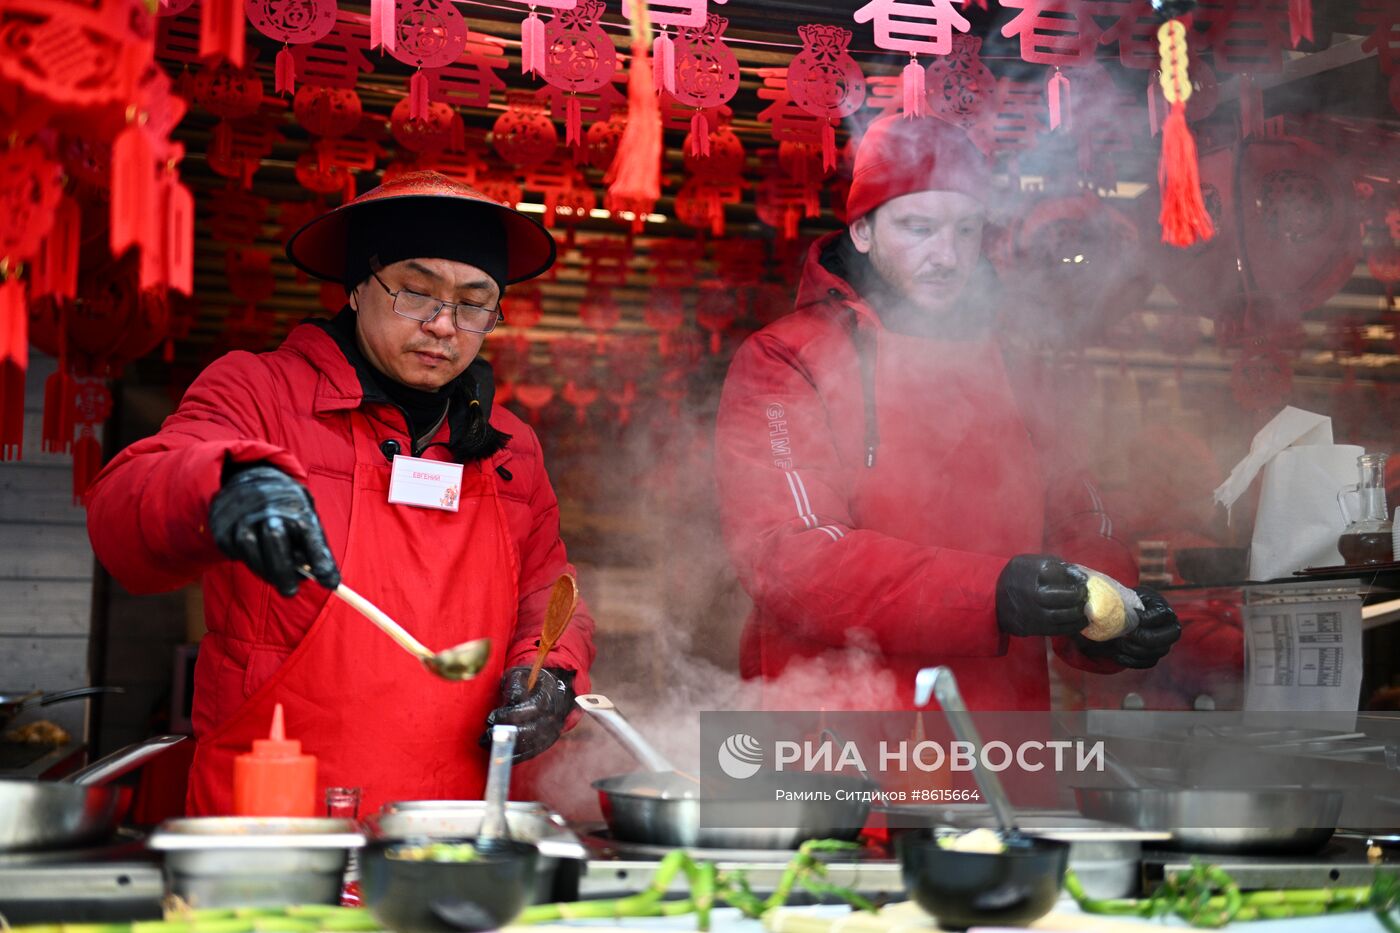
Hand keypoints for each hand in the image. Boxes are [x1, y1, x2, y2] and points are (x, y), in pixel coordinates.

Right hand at [207, 463, 339, 596]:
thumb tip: (324, 578)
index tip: (330, 583)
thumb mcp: (306, 518)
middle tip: (290, 591)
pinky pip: (235, 551)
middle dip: (284, 571)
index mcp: (297, 507)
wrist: (249, 481)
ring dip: (264, 570)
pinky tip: (256, 556)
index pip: (312, 535)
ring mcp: (244, 516)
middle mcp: (270, 508)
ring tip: (275, 576)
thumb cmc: (286, 509)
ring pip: (251, 547)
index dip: (321, 560)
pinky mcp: (225, 528)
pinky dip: (248, 560)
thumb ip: (313, 546)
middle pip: (275, 538)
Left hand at [479, 667, 574, 762]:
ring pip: (532, 744)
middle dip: (507, 734)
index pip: (534, 707)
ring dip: (509, 747)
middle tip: (485, 736)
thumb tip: (512, 702)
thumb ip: (515, 685)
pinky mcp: (546, 742)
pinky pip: (531, 752)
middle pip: (533, 729)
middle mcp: (554, 714)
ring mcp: (552, 730)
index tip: (492, 717)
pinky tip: (499, 753)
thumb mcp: (521, 675)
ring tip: (487, 744)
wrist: (549, 691)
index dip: (512, 714)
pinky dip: (515, 756)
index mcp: (549, 693)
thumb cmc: (528, 682)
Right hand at [996, 555, 1089, 637]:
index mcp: (1029, 571)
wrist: (992, 598)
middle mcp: (1029, 592)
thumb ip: (1053, 564)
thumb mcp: (1030, 562)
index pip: (1058, 573)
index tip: (1082, 580)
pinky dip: (1071, 626)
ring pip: (1061, 616)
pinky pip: (1056, 629)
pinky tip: (1079, 621)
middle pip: (1063, 597)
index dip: (1075, 577)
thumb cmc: (1018, 577)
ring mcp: (1030, 612)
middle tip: (1084, 595)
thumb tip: (1078, 574)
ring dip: (1078, 613)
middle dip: (1077, 597)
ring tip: (1085, 610)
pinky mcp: (1030, 627)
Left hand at [1077, 586, 1182, 668]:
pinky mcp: (1155, 656)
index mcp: (1165, 611)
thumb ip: (1126, 601)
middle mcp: (1170, 629)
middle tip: (1124, 634)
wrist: (1130, 615)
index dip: (1144, 618)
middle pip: (1160, 639)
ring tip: (1117, 643)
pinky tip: (1117, 655)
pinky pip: (1147, 663)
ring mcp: (1165, 645)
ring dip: (1132, 650)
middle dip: (1140, 638)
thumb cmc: (1130, 603)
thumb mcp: (1131, 596)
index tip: (1129, 616)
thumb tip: (1108, 607)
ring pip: (1153, 653)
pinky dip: (1131, 661)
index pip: (1161, 615)